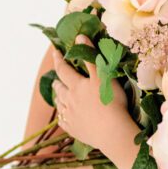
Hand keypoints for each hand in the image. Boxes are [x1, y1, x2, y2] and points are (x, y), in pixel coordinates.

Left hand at [51, 34, 128, 155]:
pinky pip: (64, 122)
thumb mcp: (103, 75)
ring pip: (59, 105)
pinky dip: (62, 116)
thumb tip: (79, 37)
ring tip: (58, 97)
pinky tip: (64, 117)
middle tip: (56, 80)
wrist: (112, 132)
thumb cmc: (111, 101)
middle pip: (59, 89)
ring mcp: (71, 117)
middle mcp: (69, 100)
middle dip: (57, 82)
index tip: (55, 52)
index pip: (63, 69)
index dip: (58, 59)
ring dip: (58, 99)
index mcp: (76, 86)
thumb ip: (91, 56)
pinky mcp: (74, 130)